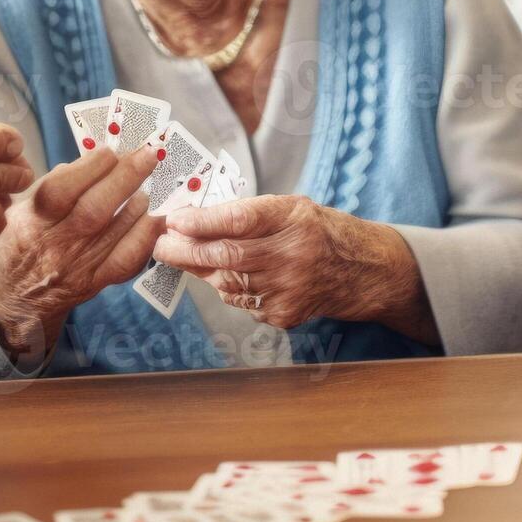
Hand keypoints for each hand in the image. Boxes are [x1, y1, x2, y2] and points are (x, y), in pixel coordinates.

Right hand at [0, 148, 162, 356]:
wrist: (18, 303)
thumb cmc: (19, 247)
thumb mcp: (19, 212)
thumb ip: (50, 186)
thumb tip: (88, 162)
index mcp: (31, 223)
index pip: (60, 191)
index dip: (89, 168)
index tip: (109, 150)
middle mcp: (55, 245)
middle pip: (94, 210)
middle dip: (125, 177)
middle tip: (148, 155)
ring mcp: (78, 267)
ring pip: (115, 233)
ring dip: (138, 203)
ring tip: (151, 185)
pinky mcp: (97, 283)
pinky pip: (128, 260)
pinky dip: (146, 236)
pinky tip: (156, 218)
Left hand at [153, 195, 432, 338]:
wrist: (362, 270)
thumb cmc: (319, 231)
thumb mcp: (291, 207)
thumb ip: (248, 212)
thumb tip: (193, 219)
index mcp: (294, 218)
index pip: (240, 218)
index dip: (203, 221)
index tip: (175, 219)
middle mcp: (292, 254)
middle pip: (227, 255)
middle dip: (185, 250)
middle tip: (160, 244)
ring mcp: (288, 289)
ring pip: (226, 282)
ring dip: (199, 270)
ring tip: (182, 255)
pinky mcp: (283, 314)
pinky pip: (240, 301)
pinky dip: (226, 287)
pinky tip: (226, 276)